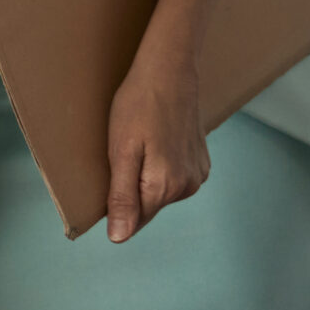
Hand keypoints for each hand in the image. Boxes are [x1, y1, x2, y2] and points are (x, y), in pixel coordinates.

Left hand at [105, 41, 209, 242]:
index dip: (114, 205)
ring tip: (139, 145)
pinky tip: (153, 143)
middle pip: (147, 206)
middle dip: (129, 190)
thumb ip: (121, 197)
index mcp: (164, 188)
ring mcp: (197, 175)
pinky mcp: (201, 163)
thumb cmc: (138, 106)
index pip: (133, 220)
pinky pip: (173, 178)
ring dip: (144, 178)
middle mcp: (187, 187)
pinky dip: (159, 167)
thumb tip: (119, 237)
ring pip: (160, 192)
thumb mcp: (120, 151)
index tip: (108, 177)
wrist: (169, 71)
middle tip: (122, 153)